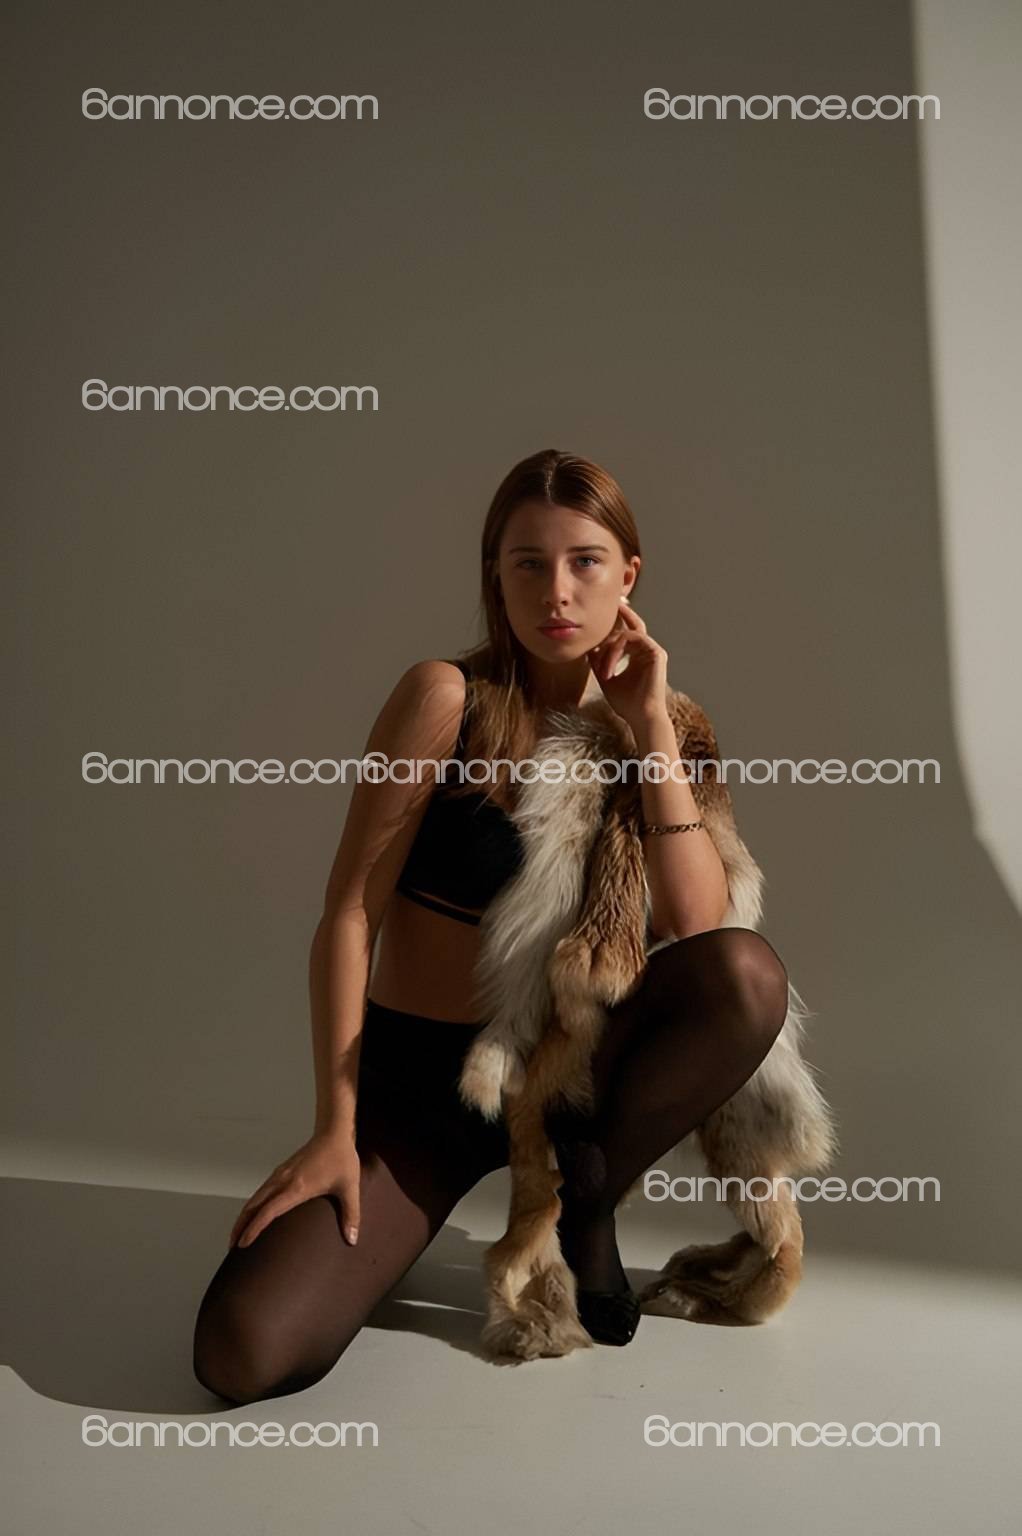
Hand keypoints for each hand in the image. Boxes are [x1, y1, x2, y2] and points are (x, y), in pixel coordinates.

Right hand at [227, 1130, 361, 1249]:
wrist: (333, 1133)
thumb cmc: (341, 1158)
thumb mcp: (349, 1188)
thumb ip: (351, 1215)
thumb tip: (352, 1239)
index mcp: (296, 1187)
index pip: (268, 1211)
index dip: (254, 1228)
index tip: (242, 1243)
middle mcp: (283, 1181)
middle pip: (252, 1206)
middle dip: (240, 1226)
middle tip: (233, 1247)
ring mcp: (280, 1175)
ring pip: (254, 1198)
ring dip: (243, 1216)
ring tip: (238, 1235)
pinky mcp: (281, 1172)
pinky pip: (261, 1192)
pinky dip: (252, 1206)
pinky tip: (253, 1215)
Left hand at [586, 598, 668, 731]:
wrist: (641, 717)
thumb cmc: (626, 703)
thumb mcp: (606, 678)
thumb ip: (599, 662)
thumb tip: (589, 647)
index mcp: (639, 655)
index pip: (628, 632)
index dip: (620, 619)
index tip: (606, 611)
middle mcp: (647, 650)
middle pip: (631, 627)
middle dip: (618, 619)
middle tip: (607, 618)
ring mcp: (653, 651)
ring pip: (626, 634)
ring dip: (609, 649)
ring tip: (602, 669)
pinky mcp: (657, 654)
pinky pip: (633, 639)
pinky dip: (617, 650)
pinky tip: (609, 665)